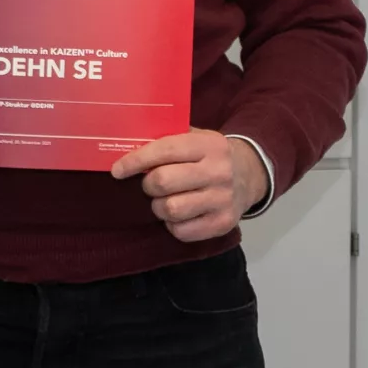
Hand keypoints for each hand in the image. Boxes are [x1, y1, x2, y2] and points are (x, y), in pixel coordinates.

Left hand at [111, 128, 266, 243]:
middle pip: (163, 181)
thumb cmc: (208, 155)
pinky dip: (172, 225)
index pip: (165, 150)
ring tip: (164, 200)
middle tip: (149, 185)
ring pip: (171, 209)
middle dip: (147, 185)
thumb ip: (166, 138)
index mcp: (209, 145)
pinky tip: (178, 215)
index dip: (135, 161)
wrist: (249, 175)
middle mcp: (219, 171)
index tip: (117, 170)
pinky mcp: (224, 223)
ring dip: (159, 207)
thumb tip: (125, 144)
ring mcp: (224, 199)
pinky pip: (183, 231)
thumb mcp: (195, 137)